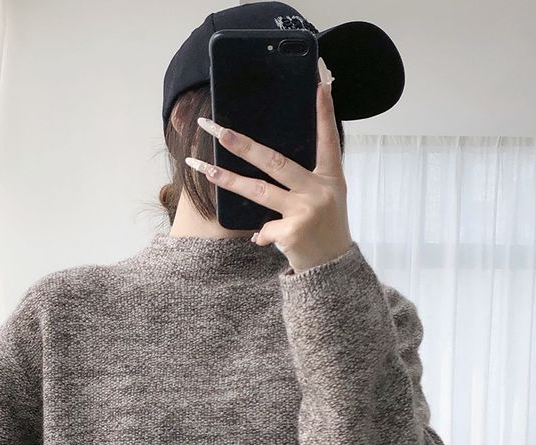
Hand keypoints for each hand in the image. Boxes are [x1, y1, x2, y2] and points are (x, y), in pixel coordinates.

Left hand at [185, 59, 352, 273]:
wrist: (333, 269)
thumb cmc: (326, 230)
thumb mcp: (328, 199)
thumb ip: (306, 180)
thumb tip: (270, 163)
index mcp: (330, 178)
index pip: (327, 139)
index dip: (324, 113)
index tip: (318, 84)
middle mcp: (318, 190)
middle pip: (274, 161)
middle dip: (242, 144)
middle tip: (218, 129)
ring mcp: (305, 211)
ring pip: (258, 191)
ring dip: (227, 179)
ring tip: (202, 167)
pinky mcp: (292, 232)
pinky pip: (264, 228)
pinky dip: (261, 235)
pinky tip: (266, 240)